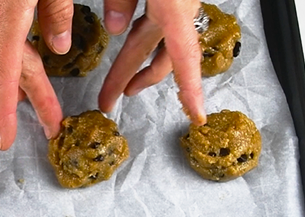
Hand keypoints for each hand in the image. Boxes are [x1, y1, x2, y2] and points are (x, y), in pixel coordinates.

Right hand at [0, 0, 75, 149]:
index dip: (5, 114)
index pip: (4, 75)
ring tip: (38, 100)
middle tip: (52, 127)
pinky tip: (21, 58)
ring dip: (21, 78)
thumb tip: (59, 48)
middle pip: (11, 71)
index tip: (6, 141)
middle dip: (36, 100)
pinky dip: (13, 53)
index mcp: (7, 16)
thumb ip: (57, 10)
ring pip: (3, 52)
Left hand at [98, 0, 205, 124]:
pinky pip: (162, 25)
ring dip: (136, 63)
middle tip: (107, 103)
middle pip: (161, 56)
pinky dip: (145, 39)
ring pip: (159, 42)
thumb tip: (115, 29)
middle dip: (132, 81)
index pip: (184, 55)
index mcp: (176, 5)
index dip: (190, 89)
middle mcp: (183, 7)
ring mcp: (180, 2)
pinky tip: (129, 38)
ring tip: (120, 84)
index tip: (197, 116)